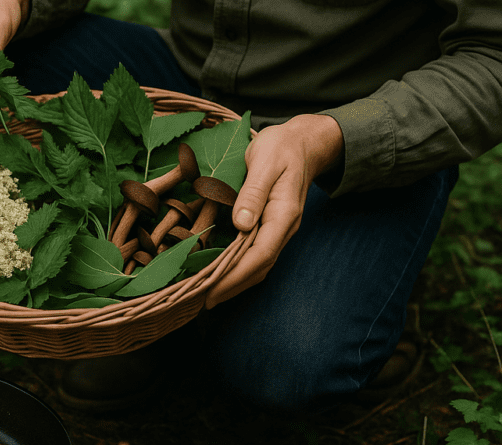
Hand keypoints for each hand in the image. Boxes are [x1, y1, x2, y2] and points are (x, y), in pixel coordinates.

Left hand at [204, 114, 344, 308]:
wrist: (303, 143)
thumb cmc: (281, 147)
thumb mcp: (264, 161)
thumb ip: (253, 192)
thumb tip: (241, 223)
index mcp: (284, 214)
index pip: (260, 255)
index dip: (235, 276)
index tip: (211, 291)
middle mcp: (283, 228)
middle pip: (258, 268)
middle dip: (231, 287)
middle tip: (200, 301)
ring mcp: (278, 230)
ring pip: (258, 265)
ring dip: (234, 282)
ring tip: (206, 294)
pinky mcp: (270, 227)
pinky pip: (255, 255)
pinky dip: (238, 269)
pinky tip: (220, 274)